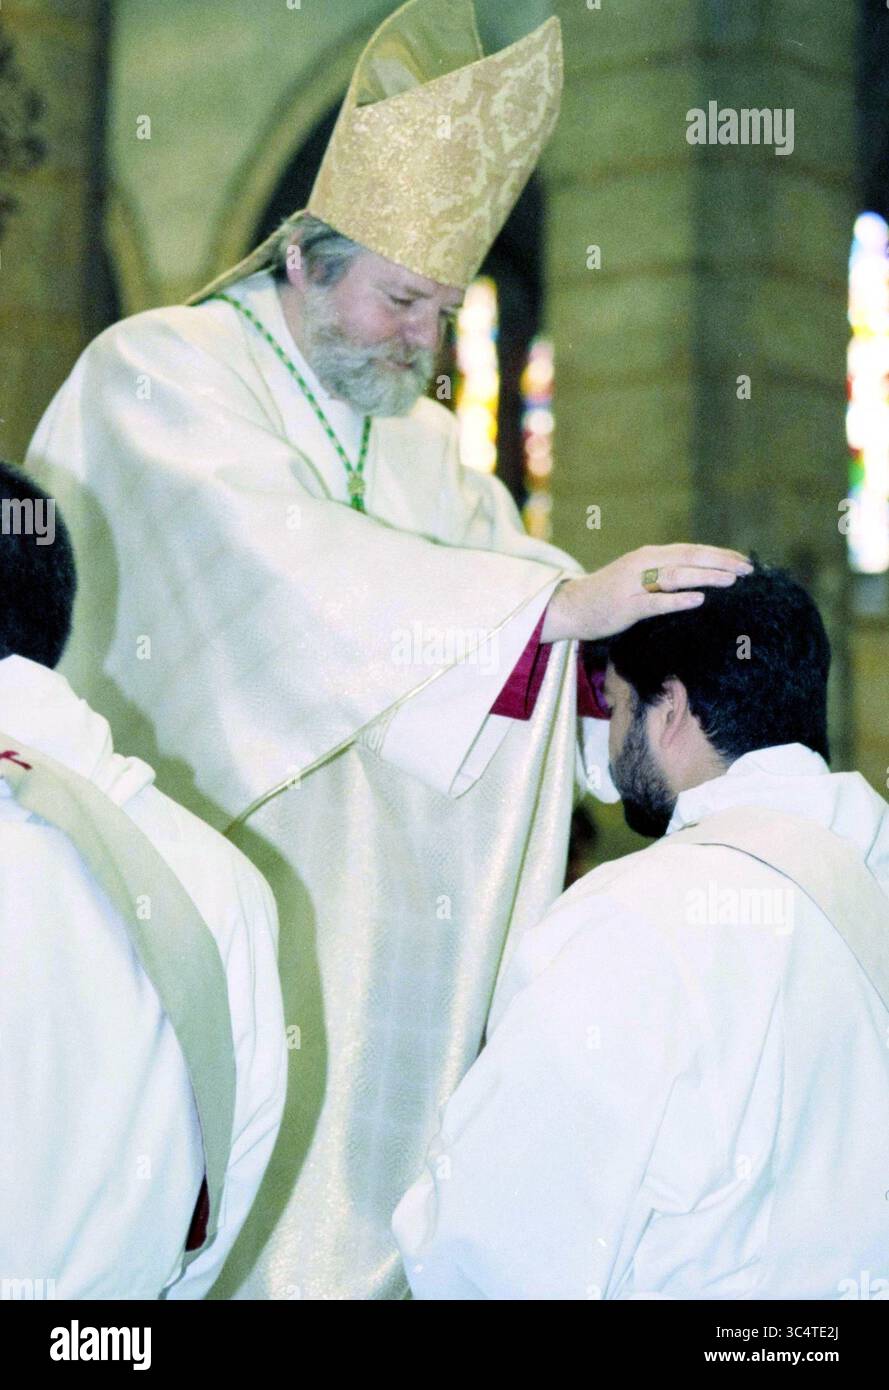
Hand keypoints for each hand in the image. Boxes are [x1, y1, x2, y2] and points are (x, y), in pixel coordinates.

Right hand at [541, 544, 752, 642]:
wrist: (572, 607)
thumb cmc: (610, 594)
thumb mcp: (639, 576)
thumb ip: (665, 572)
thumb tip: (700, 575)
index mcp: (649, 555)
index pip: (691, 550)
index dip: (719, 554)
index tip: (744, 561)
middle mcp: (643, 563)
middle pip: (688, 558)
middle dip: (720, 562)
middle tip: (748, 570)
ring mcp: (633, 584)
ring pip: (675, 576)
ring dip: (705, 577)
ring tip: (731, 581)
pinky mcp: (626, 606)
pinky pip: (655, 602)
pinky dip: (677, 600)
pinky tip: (698, 601)